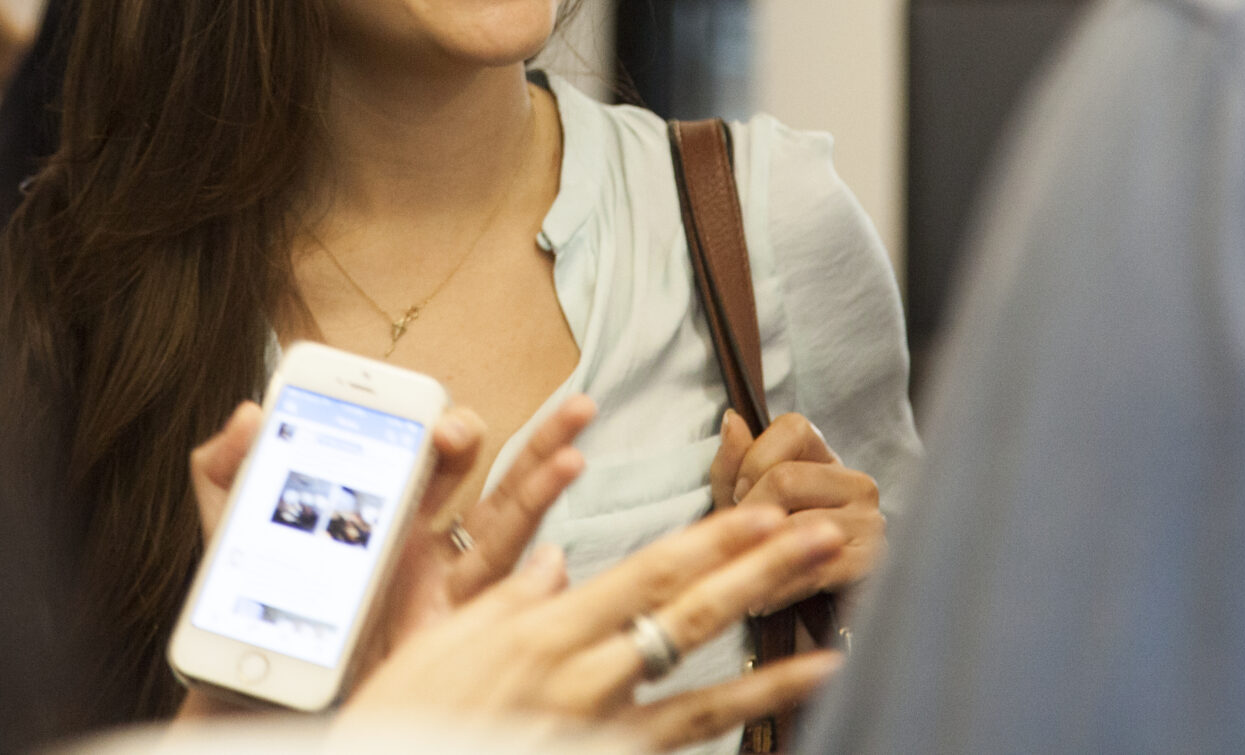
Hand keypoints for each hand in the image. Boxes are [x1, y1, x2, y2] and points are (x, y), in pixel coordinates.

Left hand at [187, 396, 596, 612]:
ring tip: (578, 454)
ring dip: (548, 489)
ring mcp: (441, 586)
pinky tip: (557, 561)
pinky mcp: (443, 636)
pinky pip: (497, 605)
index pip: (434, 449)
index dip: (451, 424)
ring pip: (510, 529)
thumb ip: (227, 466)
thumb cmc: (255, 603)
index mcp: (381, 503)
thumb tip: (251, 412)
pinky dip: (533, 583)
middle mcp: (423, 538)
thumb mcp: (232, 527)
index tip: (444, 419)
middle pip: (494, 480)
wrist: (254, 685)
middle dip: (535, 439)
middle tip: (570, 410)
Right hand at [343, 505, 849, 750]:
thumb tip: (554, 563)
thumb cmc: (411, 717)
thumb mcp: (442, 643)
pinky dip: (739, 721)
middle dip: (763, 573)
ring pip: (705, 692)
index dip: (712, 541)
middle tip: (823, 538)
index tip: (763, 512)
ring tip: (832, 634)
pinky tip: (784, 704)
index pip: (648, 574)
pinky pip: (684, 741)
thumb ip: (507, 601)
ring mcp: (601, 731)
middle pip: (691, 617)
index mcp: (546, 631)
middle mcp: (585, 678)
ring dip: (773, 660)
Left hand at [709, 411, 881, 605]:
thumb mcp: (746, 498)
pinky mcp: (870, 562)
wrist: (809, 615)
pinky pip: (814, 568)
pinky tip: (763, 600)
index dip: (754, 459)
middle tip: (741, 539)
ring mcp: (868, 522)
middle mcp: (855, 483)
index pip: (793, 427)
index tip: (738, 494)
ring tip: (745, 572)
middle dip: (751, 511)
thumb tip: (731, 419)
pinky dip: (779, 588)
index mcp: (827, 457)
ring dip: (762, 554)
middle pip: (786, 478)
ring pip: (798, 524)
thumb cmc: (773, 543)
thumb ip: (734, 461)